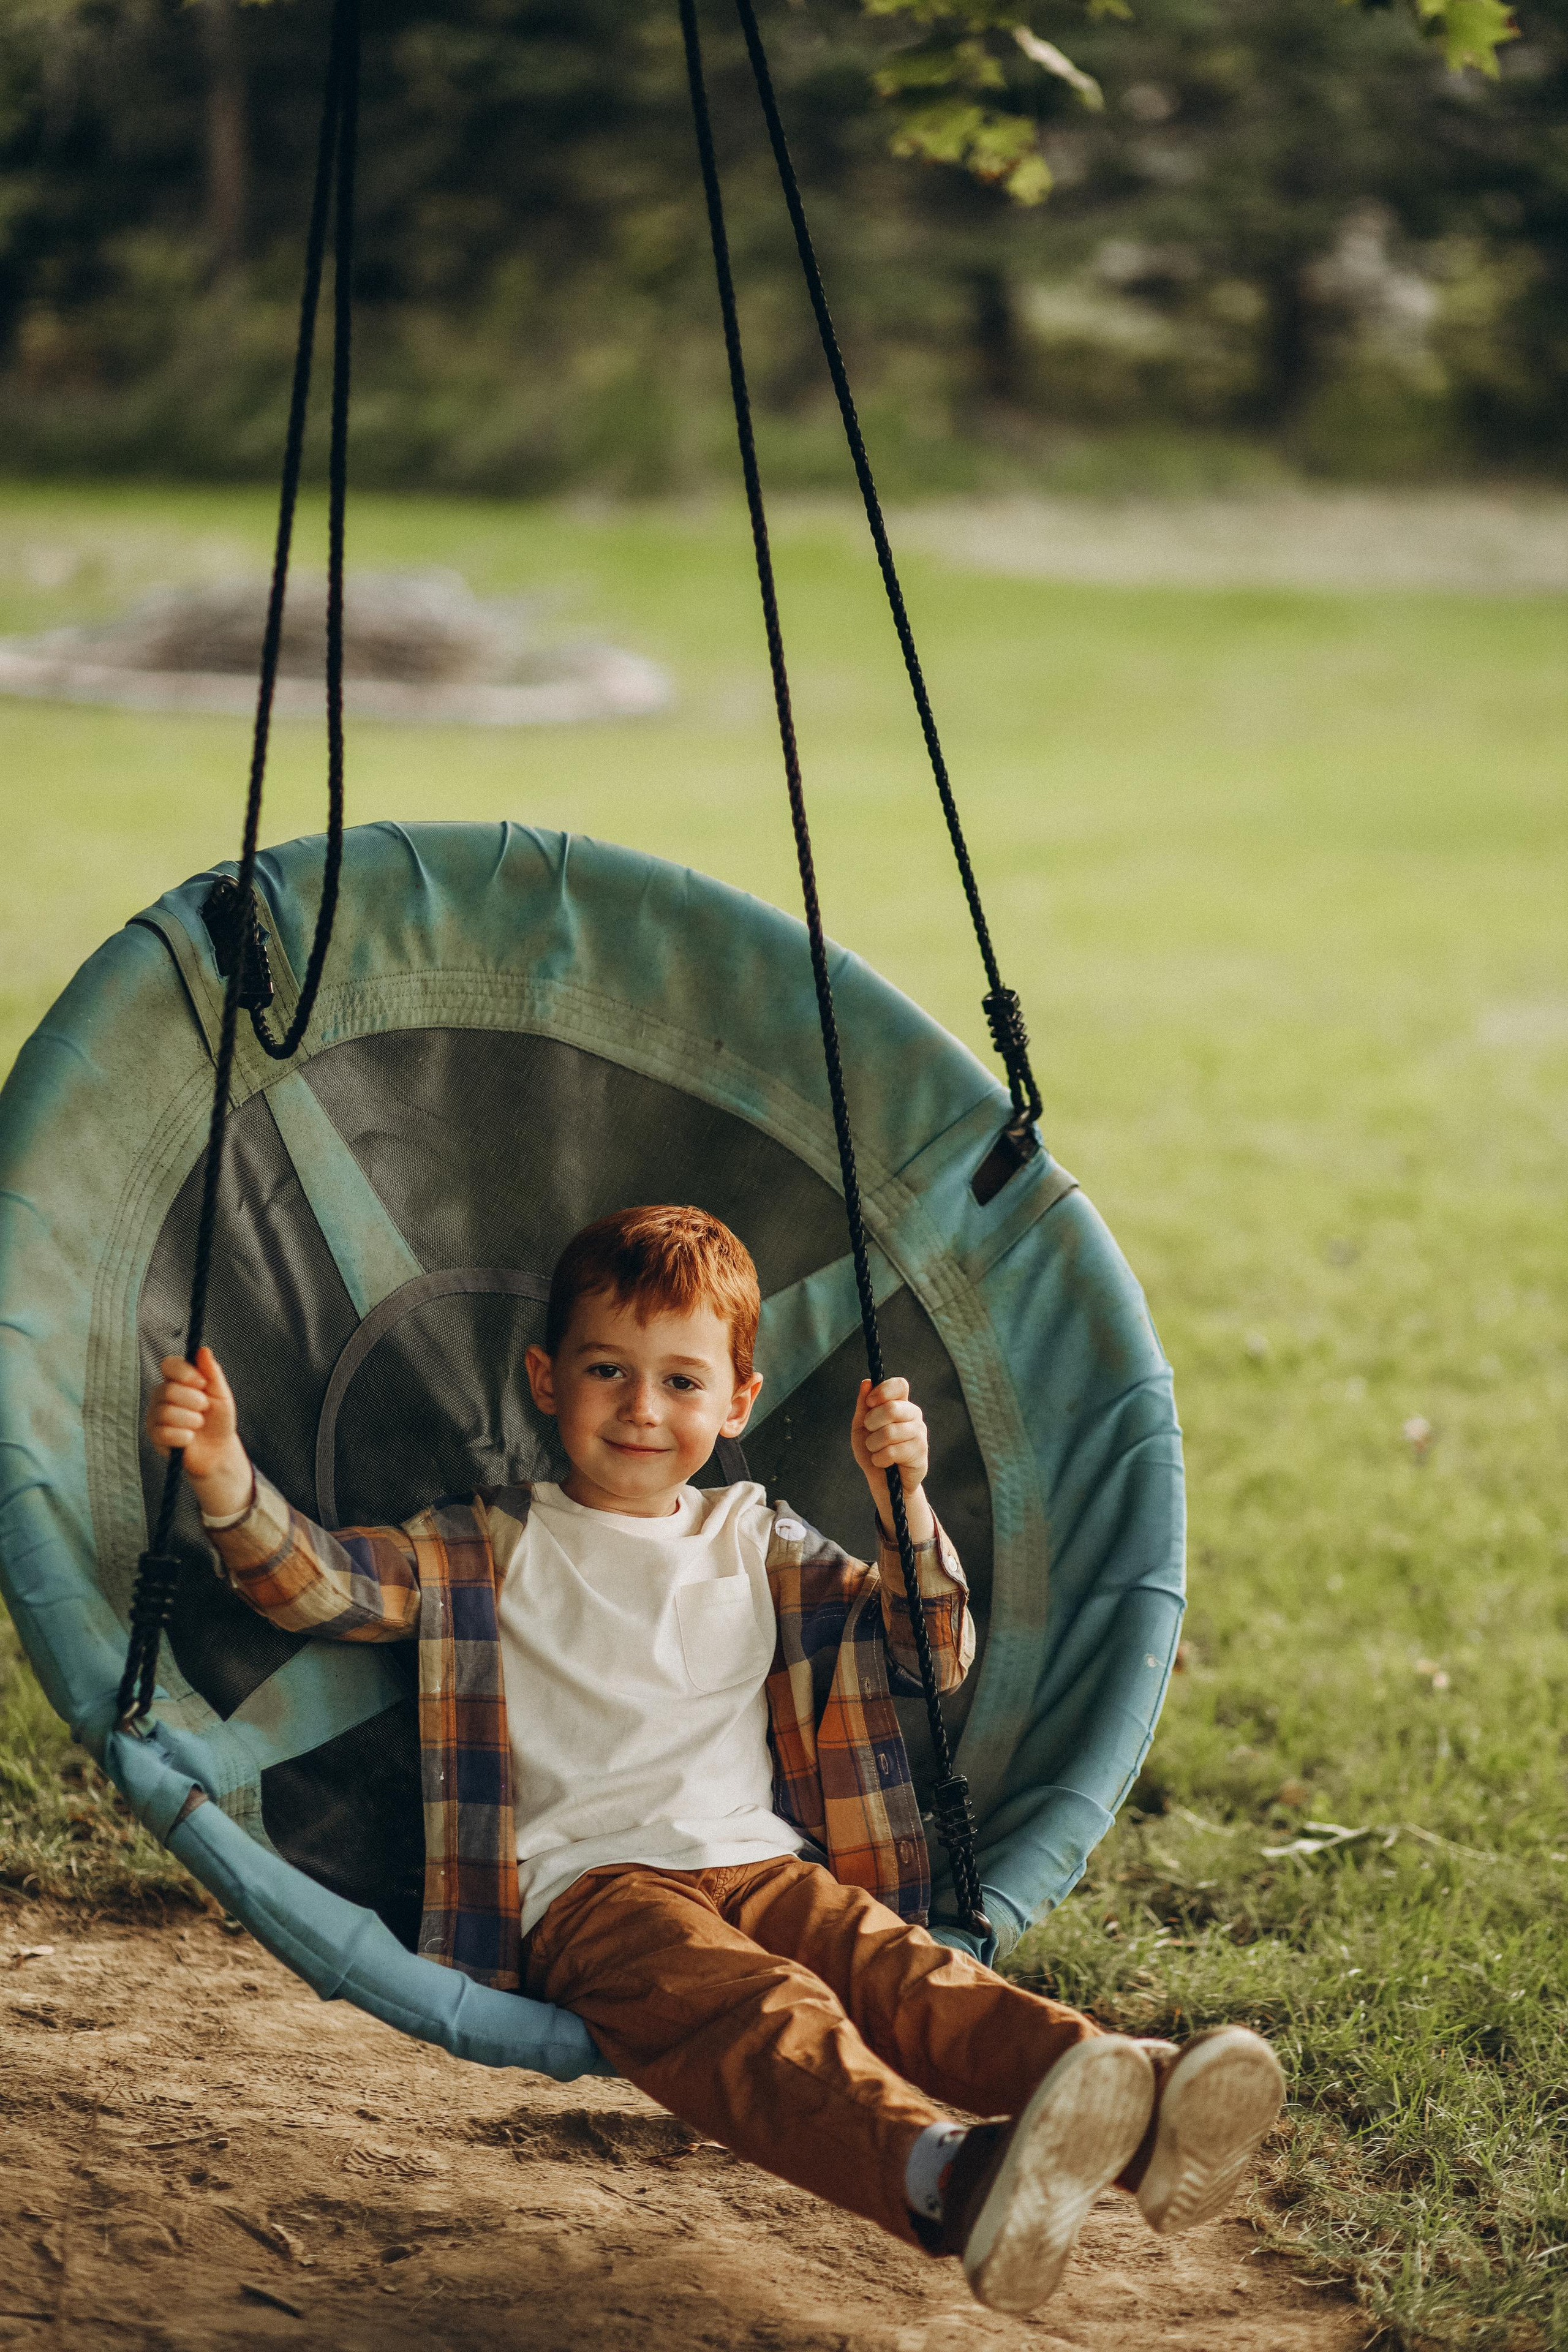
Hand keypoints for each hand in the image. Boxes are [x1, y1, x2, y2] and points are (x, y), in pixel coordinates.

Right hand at [146, 1347, 252, 1519]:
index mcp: (177, 1380)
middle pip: (168, 1389)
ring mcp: (155, 1415)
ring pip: (166, 1412)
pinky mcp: (154, 1435)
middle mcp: (161, 1394)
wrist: (218, 1451)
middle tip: (205, 1409)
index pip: (168, 1364)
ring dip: (191, 1420)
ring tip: (199, 1424)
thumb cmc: (219, 1419)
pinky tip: (190, 1438)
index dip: (184, 1372)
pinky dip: (184, 1436)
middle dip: (194, 1401)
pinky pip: (164, 1433)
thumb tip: (203, 1350)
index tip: (202, 1383)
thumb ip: (212, 1372)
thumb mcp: (221, 1394)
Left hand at [850, 1377, 934, 1544]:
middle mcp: (913, 1415)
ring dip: (873, 1444)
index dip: (884, 1391)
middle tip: (869, 1432)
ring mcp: (919, 1433)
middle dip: (871, 1422)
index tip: (870, 1402)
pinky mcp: (920, 1452)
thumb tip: (866, 1382)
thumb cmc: (873, 1450)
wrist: (884, 1482)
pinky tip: (883, 1462)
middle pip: (892, 1408)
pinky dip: (879, 1459)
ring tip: (875, 1450)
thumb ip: (863, 1405)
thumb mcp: (861, 1427)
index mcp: (900, 1404)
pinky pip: (893, 1451)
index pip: (900, 1385)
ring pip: (890, 1432)